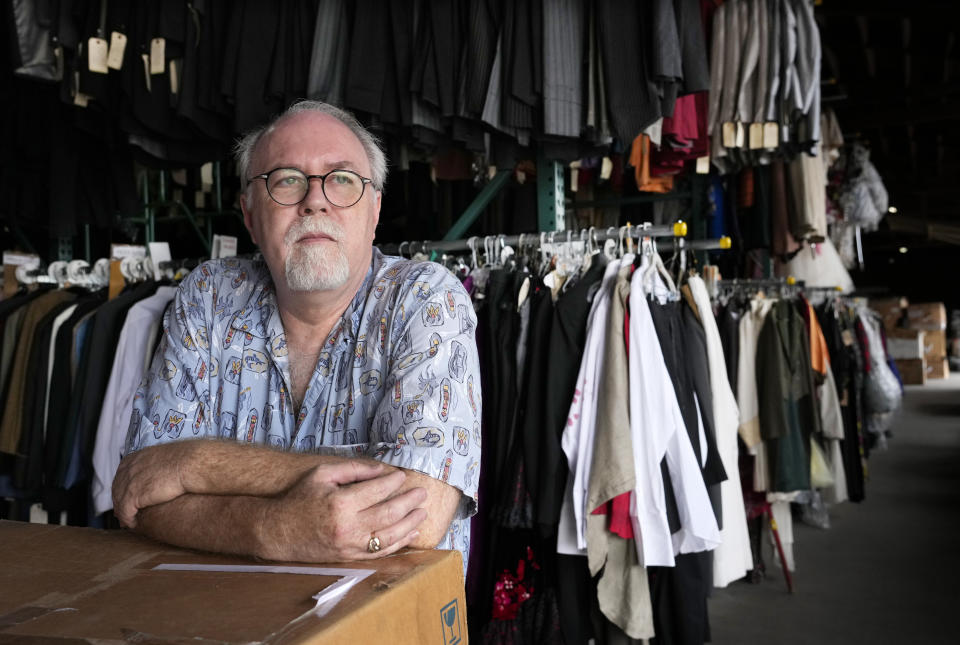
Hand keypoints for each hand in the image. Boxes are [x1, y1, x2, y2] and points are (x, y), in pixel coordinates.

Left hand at [113, 443, 192, 527]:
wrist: (190, 464)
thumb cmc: (186, 460)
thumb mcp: (164, 456)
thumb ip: (155, 463)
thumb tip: (161, 470)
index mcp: (135, 458)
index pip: (121, 476)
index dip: (123, 489)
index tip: (125, 497)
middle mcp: (128, 469)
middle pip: (117, 489)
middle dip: (119, 502)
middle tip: (123, 512)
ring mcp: (129, 482)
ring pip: (119, 502)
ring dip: (123, 513)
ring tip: (128, 521)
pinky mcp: (133, 496)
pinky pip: (125, 512)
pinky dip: (128, 519)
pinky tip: (134, 524)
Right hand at [259, 461, 427, 562]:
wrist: (279, 532)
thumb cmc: (300, 498)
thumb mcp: (322, 474)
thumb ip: (352, 469)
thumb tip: (380, 469)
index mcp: (341, 503)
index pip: (377, 491)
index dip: (393, 482)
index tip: (402, 476)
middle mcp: (348, 526)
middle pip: (388, 514)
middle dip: (409, 502)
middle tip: (422, 493)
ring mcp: (350, 545)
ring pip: (389, 536)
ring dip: (409, 524)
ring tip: (422, 512)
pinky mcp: (349, 556)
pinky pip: (380, 552)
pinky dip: (399, 543)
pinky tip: (410, 533)